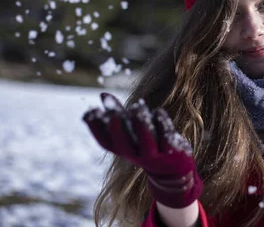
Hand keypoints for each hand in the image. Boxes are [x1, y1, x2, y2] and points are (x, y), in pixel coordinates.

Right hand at [83, 92, 202, 208]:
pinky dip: (162, 124)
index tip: (90, 112)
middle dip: (117, 130)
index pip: (105, 142)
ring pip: (147, 143)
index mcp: (123, 149)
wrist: (173, 169)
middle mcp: (136, 155)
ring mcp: (154, 155)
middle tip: (113, 114)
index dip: (96, 129)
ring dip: (141, 126)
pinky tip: (158, 111)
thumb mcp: (132, 131)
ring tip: (137, 107)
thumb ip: (118, 113)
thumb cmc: (147, 143)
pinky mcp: (172, 151)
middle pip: (123, 145)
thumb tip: (103, 94)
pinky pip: (167, 138)